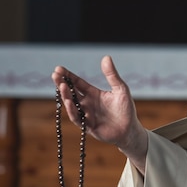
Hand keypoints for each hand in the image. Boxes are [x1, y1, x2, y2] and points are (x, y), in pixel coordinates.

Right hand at [51, 55, 147, 171]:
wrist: (130, 129)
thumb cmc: (126, 109)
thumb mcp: (121, 89)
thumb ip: (112, 75)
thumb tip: (106, 57)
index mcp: (94, 94)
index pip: (77, 83)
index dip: (68, 76)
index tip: (58, 69)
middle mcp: (87, 104)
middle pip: (71, 92)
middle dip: (62, 84)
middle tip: (55, 75)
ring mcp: (86, 115)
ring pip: (72, 105)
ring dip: (66, 96)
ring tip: (62, 86)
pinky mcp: (87, 126)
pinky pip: (77, 118)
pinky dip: (73, 110)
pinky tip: (69, 102)